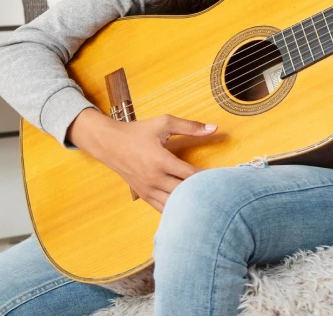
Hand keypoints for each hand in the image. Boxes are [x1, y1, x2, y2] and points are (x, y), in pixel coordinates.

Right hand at [67, 109, 216, 211]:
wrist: (109, 144)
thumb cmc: (137, 131)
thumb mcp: (163, 123)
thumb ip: (190, 126)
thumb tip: (214, 128)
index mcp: (161, 160)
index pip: (191, 174)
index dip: (209, 177)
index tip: (223, 177)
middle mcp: (154, 178)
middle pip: (184, 192)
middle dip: (202, 192)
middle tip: (220, 193)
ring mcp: (148, 189)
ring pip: (174, 204)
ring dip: (190, 203)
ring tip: (208, 202)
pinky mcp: (143, 195)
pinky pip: (163, 208)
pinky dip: (176, 209)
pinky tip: (189, 209)